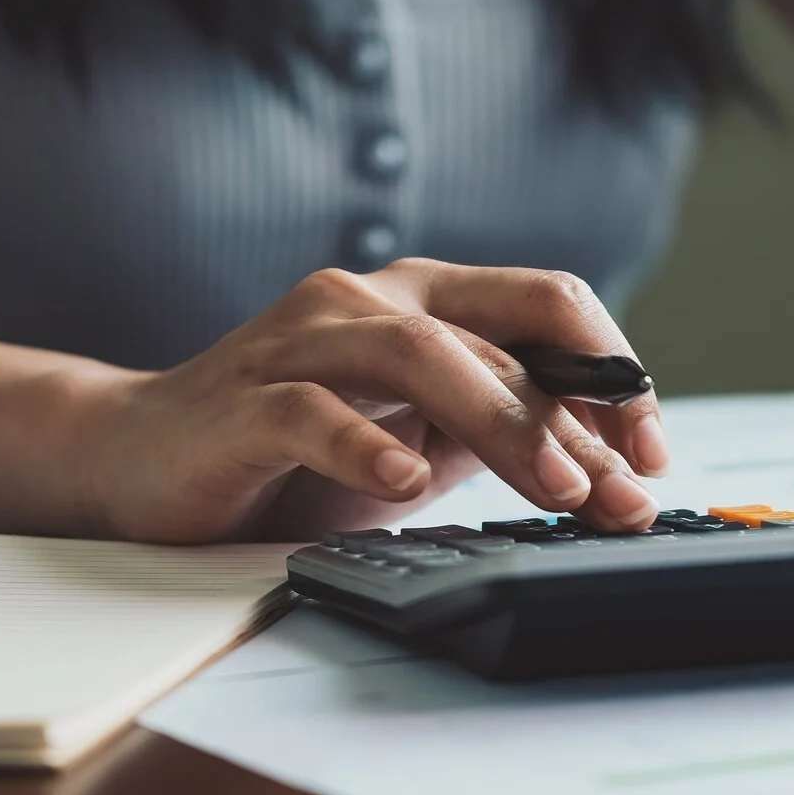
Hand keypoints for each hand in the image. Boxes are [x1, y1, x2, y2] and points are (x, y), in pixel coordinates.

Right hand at [70, 259, 668, 542]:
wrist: (139, 460)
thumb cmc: (292, 455)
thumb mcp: (422, 441)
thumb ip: (504, 434)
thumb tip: (618, 471)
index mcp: (424, 299)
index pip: (546, 306)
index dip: (615, 373)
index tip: (654, 454)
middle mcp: (367, 300)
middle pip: (495, 337)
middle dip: (574, 420)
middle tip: (621, 494)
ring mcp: (300, 341)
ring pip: (419, 355)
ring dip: (501, 421)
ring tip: (553, 488)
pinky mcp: (242, 398)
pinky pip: (311, 410)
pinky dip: (366, 443)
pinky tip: (407, 481)